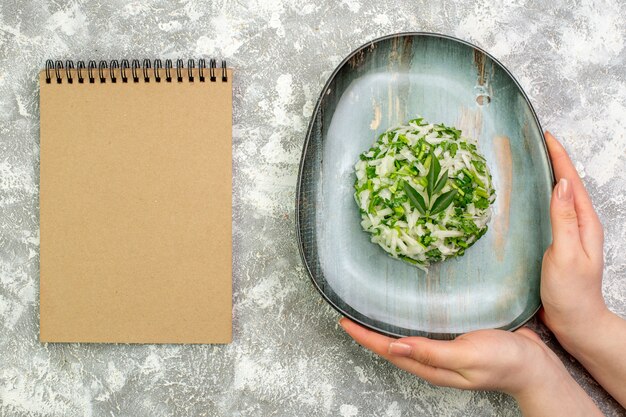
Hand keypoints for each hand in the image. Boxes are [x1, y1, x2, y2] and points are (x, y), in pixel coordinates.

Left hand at [340, 319, 549, 394]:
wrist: (536, 365)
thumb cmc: (505, 362)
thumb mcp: (467, 356)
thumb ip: (431, 352)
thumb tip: (394, 347)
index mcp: (431, 366)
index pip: (388, 351)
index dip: (364, 337)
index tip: (344, 321)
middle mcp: (432, 360)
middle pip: (390, 346)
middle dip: (368, 332)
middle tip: (348, 312)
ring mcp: (442, 350)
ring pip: (404, 339)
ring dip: (384, 326)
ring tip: (367, 310)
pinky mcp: (453, 339)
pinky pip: (422, 331)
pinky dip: (407, 320)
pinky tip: (405, 310)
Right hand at [540, 132, 607, 350]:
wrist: (575, 322)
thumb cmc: (571, 293)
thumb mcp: (566, 254)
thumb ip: (564, 219)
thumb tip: (563, 183)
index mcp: (585, 223)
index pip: (572, 182)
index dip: (560, 157)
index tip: (547, 136)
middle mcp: (579, 224)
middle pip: (567, 184)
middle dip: (554, 159)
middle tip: (536, 141)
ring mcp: (569, 234)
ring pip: (559, 197)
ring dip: (548, 176)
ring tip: (532, 160)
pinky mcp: (556, 243)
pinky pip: (549, 212)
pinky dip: (540, 197)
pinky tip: (528, 197)